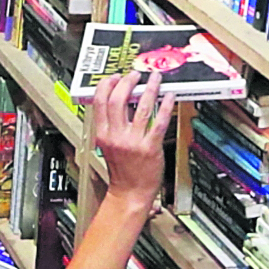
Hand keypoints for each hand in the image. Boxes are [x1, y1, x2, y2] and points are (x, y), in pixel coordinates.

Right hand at [87, 66, 174, 208]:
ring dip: (150, 89)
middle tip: (136, 76)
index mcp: (103, 134)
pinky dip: (165, 106)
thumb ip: (111, 124)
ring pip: (141, 107)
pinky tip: (168, 97)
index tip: (115, 76)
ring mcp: (133, 142)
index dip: (107, 84)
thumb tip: (122, 100)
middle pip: (118, 100)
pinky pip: (159, 121)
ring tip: (155, 80)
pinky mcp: (150, 147)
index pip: (99, 102)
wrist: (130, 192)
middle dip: (127, 83)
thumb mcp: (108, 145)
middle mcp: (116, 136)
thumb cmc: (122, 171)